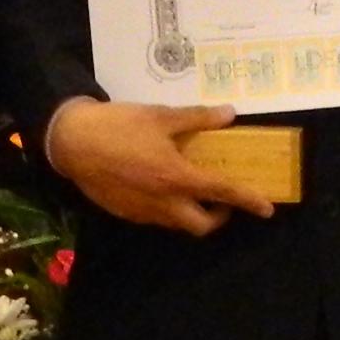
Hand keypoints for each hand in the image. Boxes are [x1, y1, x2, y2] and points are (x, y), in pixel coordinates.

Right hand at [44, 96, 271, 236]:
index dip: (248, 200)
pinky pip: (156, 218)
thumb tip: (228, 114)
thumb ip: (197, 118)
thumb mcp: (161, 116)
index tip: (267, 208)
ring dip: (192, 212)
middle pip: (202, 225)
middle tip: (222, 198)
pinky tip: (159, 185)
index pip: (222, 192)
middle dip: (219, 217)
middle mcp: (163, 202)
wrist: (72, 142)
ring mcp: (143, 212)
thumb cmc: (119, 126)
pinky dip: (168, 207)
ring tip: (190, 187)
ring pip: (178, 224)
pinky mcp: (126, 213)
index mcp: (176, 177)